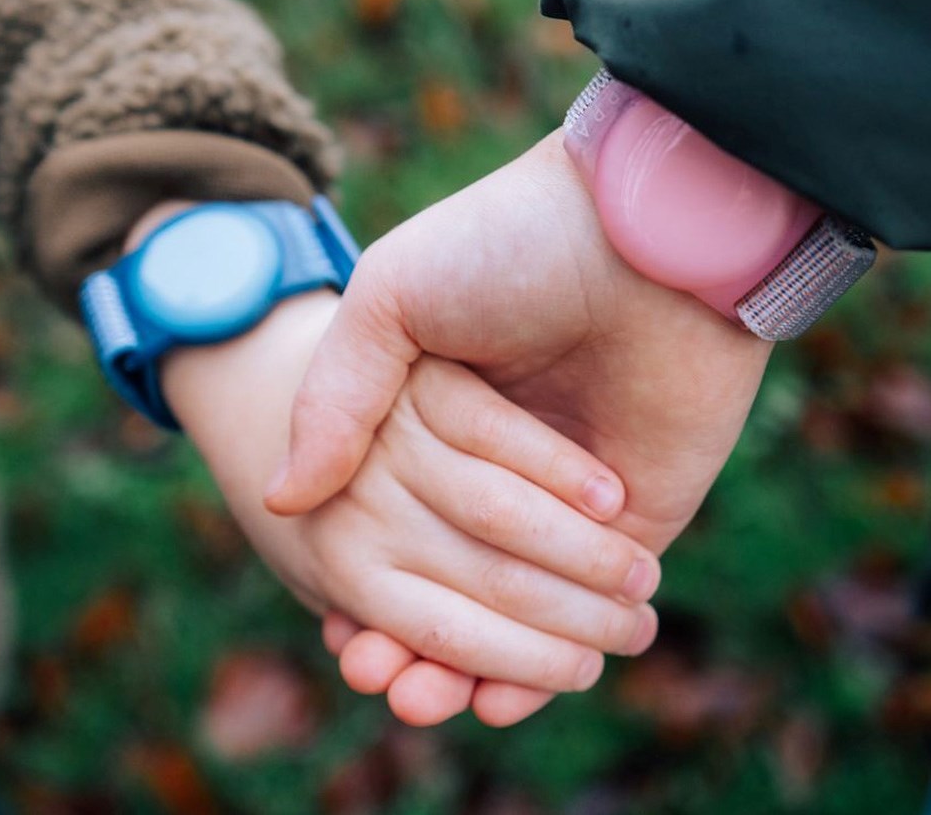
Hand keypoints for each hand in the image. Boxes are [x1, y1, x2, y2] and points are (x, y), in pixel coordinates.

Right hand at [271, 129, 772, 723]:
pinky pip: (591, 605)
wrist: (645, 231)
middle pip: (454, 574)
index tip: (340, 637)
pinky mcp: (641, 516)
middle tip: (382, 681)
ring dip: (475, 663)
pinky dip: (548, 658)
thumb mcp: (393, 297)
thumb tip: (284, 499)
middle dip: (415, 638)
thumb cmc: (509, 246)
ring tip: (426, 699)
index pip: (392, 523)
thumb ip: (337, 395)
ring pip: (521, 605)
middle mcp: (506, 462)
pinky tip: (499, 696)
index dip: (362, 587)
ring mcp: (572, 496)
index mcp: (442, 416)